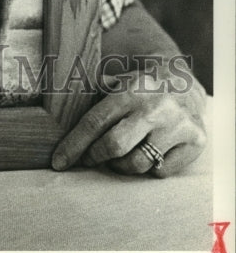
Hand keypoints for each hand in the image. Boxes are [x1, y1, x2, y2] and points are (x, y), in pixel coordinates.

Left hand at [51, 66, 206, 176]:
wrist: (184, 82)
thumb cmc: (140, 86)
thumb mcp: (117, 81)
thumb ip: (92, 95)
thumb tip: (57, 112)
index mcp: (130, 90)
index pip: (94, 122)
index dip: (73, 144)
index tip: (58, 162)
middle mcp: (155, 108)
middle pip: (115, 146)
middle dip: (95, 156)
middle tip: (90, 158)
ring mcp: (177, 126)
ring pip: (138, 164)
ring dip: (121, 166)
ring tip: (118, 156)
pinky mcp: (195, 142)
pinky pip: (162, 171)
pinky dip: (150, 168)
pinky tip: (147, 153)